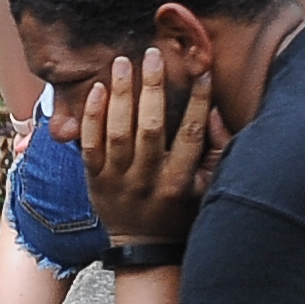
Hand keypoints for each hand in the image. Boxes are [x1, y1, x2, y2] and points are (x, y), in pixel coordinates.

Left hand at [72, 45, 221, 247]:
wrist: (143, 247)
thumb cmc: (181, 211)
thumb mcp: (207, 188)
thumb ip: (215, 152)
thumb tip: (215, 112)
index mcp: (179, 182)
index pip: (191, 134)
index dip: (199, 102)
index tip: (202, 71)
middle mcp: (148, 180)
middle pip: (150, 129)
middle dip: (152, 89)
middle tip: (154, 55)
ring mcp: (118, 181)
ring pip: (117, 133)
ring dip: (121, 95)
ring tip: (123, 63)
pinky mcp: (94, 180)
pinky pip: (89, 146)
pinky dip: (91, 117)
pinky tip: (97, 90)